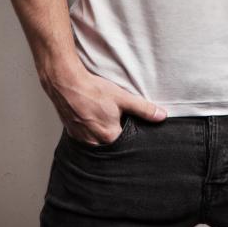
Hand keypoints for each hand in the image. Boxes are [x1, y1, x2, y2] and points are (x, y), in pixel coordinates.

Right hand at [38, 57, 167, 144]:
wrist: (66, 84)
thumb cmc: (93, 90)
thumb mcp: (123, 98)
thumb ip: (143, 109)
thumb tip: (161, 116)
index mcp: (109, 136)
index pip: (126, 141)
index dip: (129, 130)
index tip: (127, 121)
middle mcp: (94, 143)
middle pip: (111, 142)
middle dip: (114, 132)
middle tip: (113, 117)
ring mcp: (81, 138)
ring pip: (97, 140)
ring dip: (101, 131)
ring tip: (101, 116)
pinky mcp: (72, 132)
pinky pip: (85, 136)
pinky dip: (89, 129)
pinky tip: (90, 116)